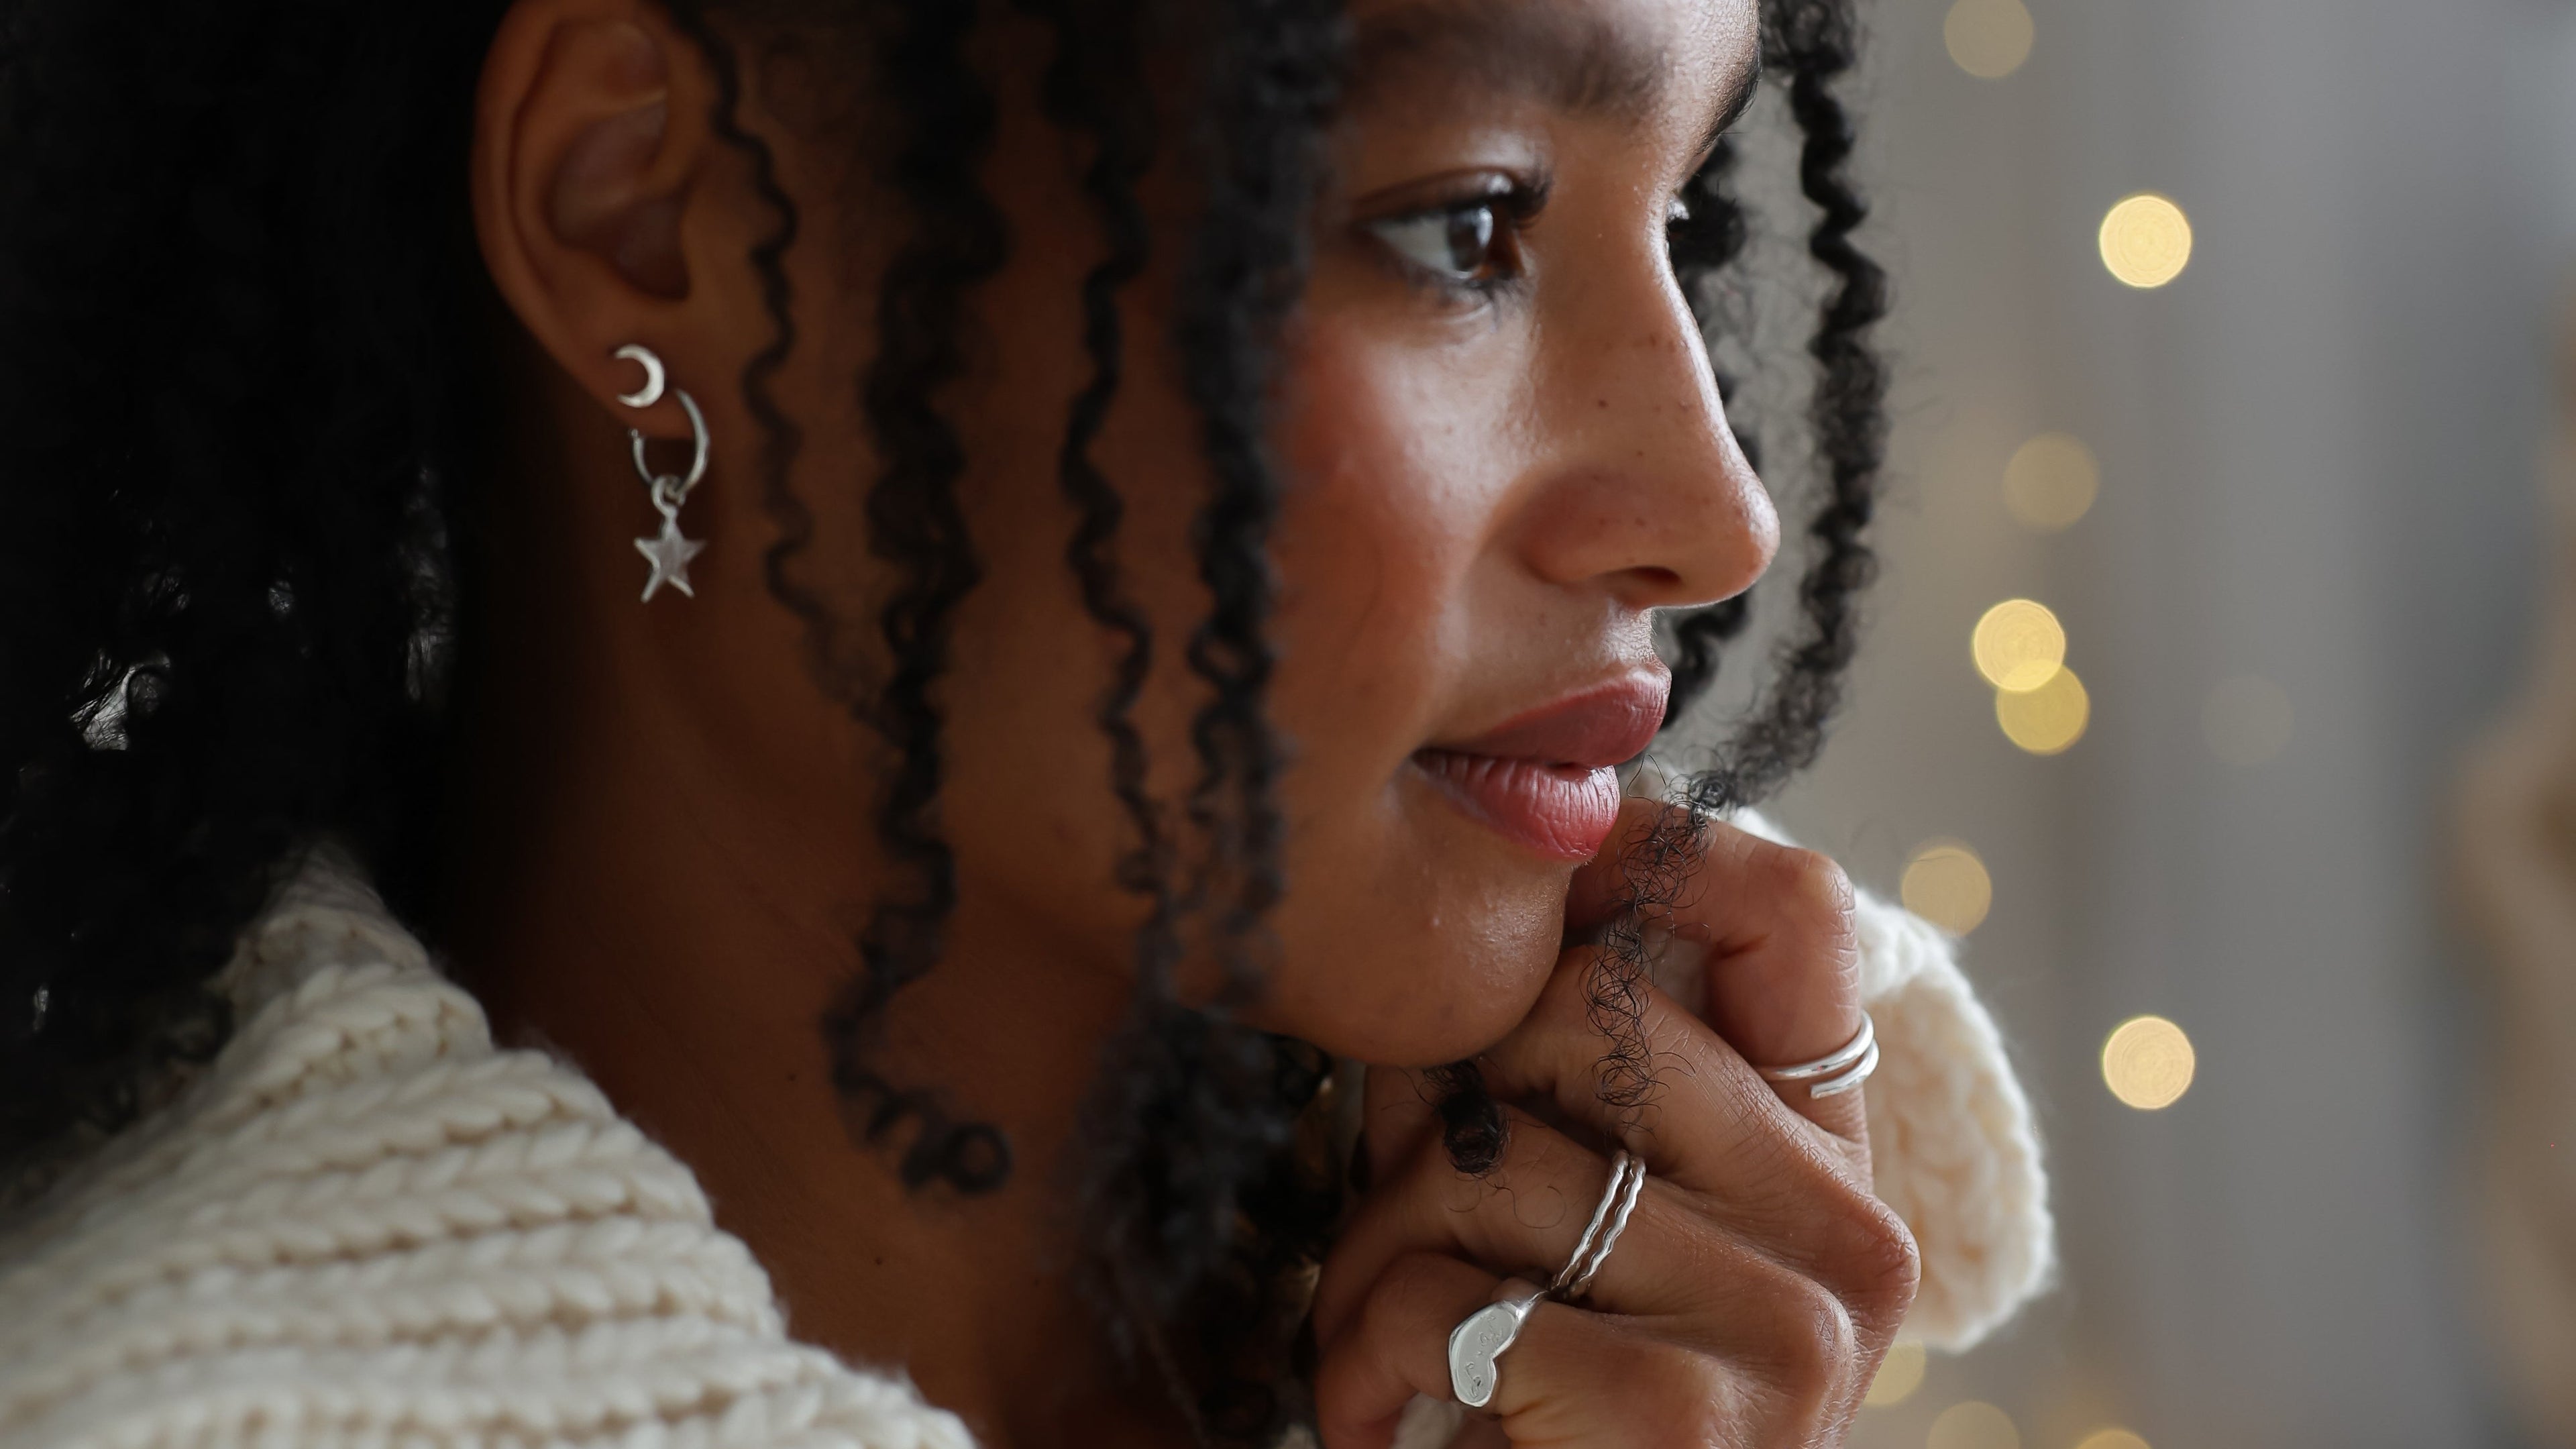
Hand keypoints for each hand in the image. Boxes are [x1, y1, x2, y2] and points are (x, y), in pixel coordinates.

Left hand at [1310, 802, 1918, 1447]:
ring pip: (1493, 1157)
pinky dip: (1372, 1352)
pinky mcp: (1698, 1424)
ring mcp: (1796, 1330)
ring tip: (1381, 1341)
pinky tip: (1392, 1416)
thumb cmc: (1529, 1396)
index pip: (1791, 906)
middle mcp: (1850, 1231)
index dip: (1640, 852)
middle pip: (1583, 1013)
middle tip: (1395, 1219)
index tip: (1519, 884)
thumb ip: (1547, 1069)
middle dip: (1432, 1105)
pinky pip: (1453, 1296)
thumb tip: (1505, 872)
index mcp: (1828, 1158)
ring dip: (1374, 1250)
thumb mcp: (1552, 1203)